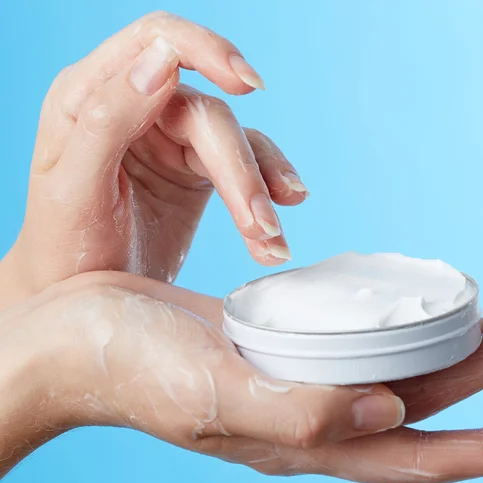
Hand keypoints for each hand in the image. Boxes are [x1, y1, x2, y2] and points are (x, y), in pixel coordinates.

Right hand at [0, 272, 482, 482]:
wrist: (79, 334)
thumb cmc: (132, 369)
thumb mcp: (213, 399)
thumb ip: (299, 415)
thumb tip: (389, 412)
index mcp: (298, 439)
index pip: (411, 456)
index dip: (481, 453)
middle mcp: (306, 412)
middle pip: (417, 399)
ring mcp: (291, 376)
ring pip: (390, 366)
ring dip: (445, 344)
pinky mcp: (272, 340)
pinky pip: (349, 338)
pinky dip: (389, 327)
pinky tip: (405, 308)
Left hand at [1, 12, 306, 307]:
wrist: (79, 297)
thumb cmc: (63, 250)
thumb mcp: (72, 188)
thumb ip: (108, 118)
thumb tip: (162, 60)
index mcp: (90, 96)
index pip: (156, 42)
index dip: (207, 50)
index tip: (247, 84)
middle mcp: (136, 108)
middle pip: (209, 116)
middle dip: (241, 172)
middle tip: (259, 225)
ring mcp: (170, 139)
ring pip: (235, 145)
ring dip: (261, 191)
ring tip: (271, 240)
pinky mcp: (197, 170)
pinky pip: (245, 170)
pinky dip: (265, 199)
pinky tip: (274, 233)